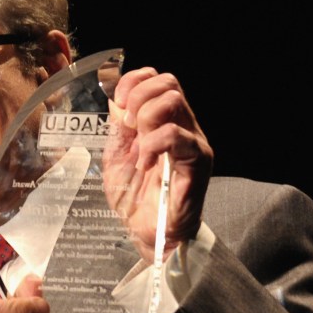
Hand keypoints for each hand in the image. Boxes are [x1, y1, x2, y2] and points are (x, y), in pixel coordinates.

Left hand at [102, 67, 212, 258]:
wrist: (145, 232)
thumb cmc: (134, 198)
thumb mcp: (116, 156)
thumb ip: (118, 127)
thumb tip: (115, 99)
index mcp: (163, 121)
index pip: (157, 79)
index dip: (133, 83)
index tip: (117, 106)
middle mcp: (183, 126)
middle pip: (168, 82)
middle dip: (138, 99)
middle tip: (128, 128)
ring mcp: (193, 142)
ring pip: (173, 101)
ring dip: (146, 120)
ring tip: (139, 149)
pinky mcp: (198, 161)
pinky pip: (178, 135)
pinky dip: (154, 145)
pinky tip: (145, 163)